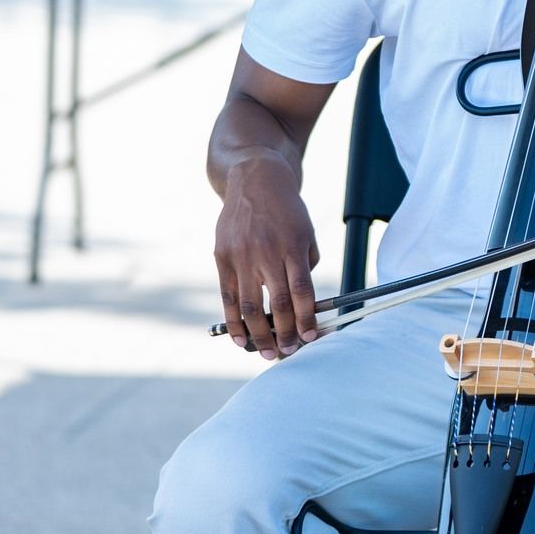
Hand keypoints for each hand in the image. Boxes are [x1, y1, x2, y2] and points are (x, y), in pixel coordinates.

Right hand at [213, 155, 320, 359]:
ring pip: (249, 306)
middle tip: (290, 353)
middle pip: (276, 303)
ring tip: (267, 353)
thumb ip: (305, 267)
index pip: (301, 292)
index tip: (313, 337)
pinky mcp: (222, 257)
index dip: (307, 319)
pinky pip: (227, 297)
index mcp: (292, 246)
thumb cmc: (287, 211)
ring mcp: (241, 256)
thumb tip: (302, 306)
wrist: (254, 179)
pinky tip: (240, 339)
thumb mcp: (306, 233)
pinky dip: (233, 322)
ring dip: (259, 335)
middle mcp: (266, 252)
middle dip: (285, 333)